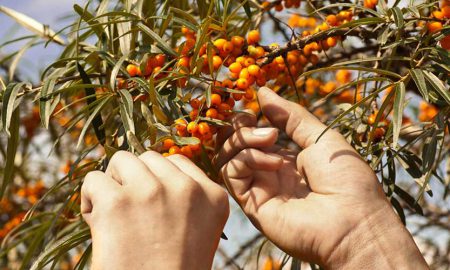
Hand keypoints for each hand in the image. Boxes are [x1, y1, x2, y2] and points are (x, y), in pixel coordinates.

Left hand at [81, 151, 228, 269]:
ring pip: (121, 160)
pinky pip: (94, 179)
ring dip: (114, 184)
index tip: (153, 210)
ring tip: (116, 216)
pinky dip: (90, 200)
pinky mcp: (118, 201)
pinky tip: (99, 225)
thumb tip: (149, 168)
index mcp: (213, 196)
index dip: (158, 182)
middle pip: (149, 158)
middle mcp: (186, 189)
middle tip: (133, 214)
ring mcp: (153, 191)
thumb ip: (184, 196)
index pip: (177, 162)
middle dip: (136, 179)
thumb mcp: (197, 230)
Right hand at [216, 87, 427, 268]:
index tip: (252, 107)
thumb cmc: (347, 179)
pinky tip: (275, 161)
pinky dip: (248, 157)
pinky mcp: (252, 203)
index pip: (250, 135)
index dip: (245, 119)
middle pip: (232, 145)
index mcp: (284, 159)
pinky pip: (232, 172)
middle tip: (251, 118)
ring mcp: (259, 188)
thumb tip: (262, 91)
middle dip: (237, 126)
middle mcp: (267, 173)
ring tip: (270, 137)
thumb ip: (290, 115)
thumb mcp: (320, 136)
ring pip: (226, 157)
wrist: (355, 221)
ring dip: (242, 138)